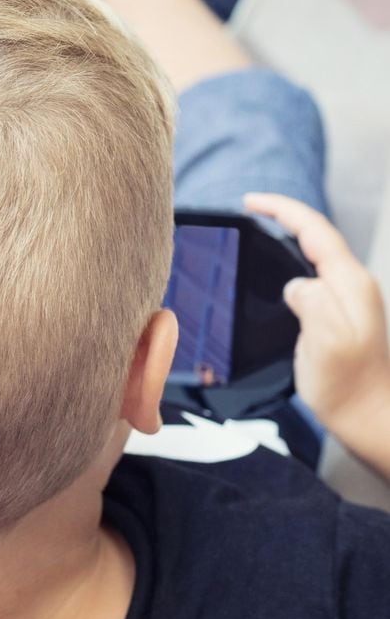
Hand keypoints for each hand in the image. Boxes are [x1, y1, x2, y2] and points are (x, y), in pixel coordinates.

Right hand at [243, 194, 389, 451]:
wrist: (369, 416)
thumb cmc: (349, 387)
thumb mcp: (327, 343)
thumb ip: (313, 303)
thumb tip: (295, 284)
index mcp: (350, 284)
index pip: (315, 230)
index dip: (281, 209)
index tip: (250, 201)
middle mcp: (353, 284)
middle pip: (316, 234)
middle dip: (283, 216)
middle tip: (249, 210)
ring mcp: (348, 299)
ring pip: (315, 253)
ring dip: (287, 236)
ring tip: (258, 230)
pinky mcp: (340, 313)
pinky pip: (313, 274)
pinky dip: (290, 261)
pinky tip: (274, 272)